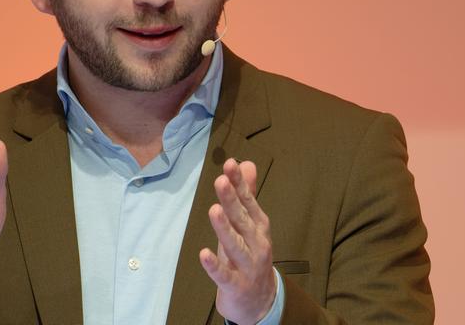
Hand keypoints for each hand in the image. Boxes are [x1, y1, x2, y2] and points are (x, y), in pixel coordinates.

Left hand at [199, 158, 275, 324]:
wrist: (261, 301)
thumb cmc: (250, 255)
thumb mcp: (249, 224)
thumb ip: (247, 193)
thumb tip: (246, 164)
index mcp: (258, 226)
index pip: (247, 201)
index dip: (238, 183)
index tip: (229, 164)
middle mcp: (256, 243)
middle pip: (242, 220)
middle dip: (231, 200)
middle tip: (221, 181)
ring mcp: (248, 265)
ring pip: (235, 245)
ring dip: (224, 228)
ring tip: (214, 211)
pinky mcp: (236, 285)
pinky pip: (224, 275)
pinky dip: (214, 266)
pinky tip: (204, 254)